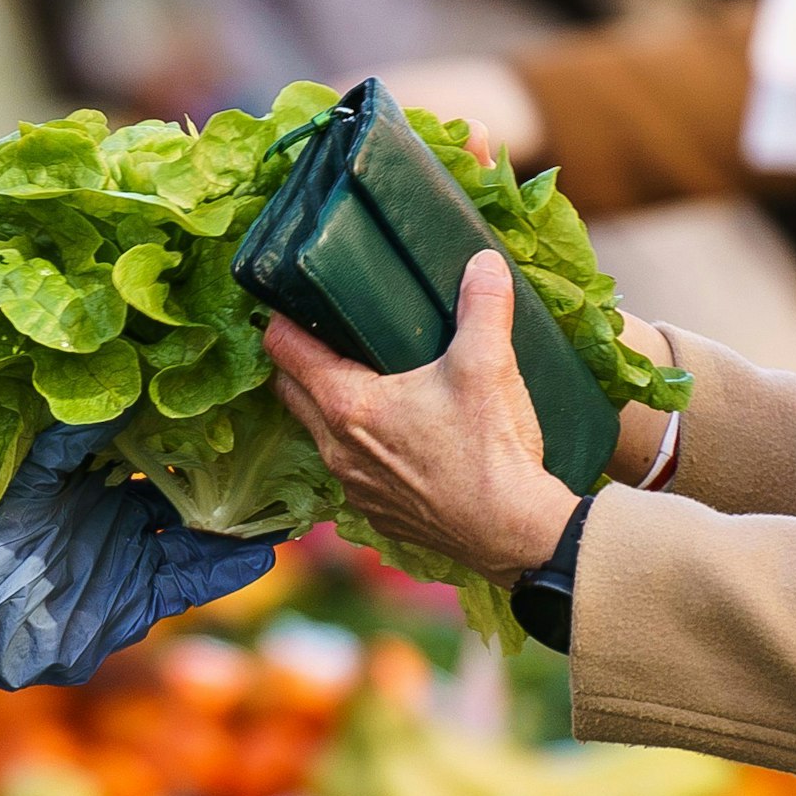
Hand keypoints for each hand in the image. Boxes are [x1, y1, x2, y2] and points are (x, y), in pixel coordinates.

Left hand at [0, 422, 275, 708]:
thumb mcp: (28, 478)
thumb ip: (69, 439)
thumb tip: (117, 393)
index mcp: (95, 482)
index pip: (153, 452)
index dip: (187, 434)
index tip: (226, 410)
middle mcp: (121, 517)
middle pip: (186, 492)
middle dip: (225, 478)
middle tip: (273, 452)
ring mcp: (134, 559)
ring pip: (199, 538)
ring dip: (237, 525)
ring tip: (284, 504)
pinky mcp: (141, 600)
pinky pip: (192, 582)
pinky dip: (225, 570)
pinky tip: (260, 554)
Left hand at [265, 249, 582, 587]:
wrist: (512, 532)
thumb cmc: (491, 451)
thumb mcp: (488, 364)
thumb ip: (483, 305)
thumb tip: (482, 263)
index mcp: (347, 404)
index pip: (284, 351)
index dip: (283, 320)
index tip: (295, 302)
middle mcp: (336, 449)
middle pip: (290, 392)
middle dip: (299, 362)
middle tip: (328, 336)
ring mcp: (354, 487)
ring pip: (319, 435)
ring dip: (329, 408)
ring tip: (365, 384)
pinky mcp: (378, 514)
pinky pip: (351, 473)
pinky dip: (359, 451)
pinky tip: (393, 439)